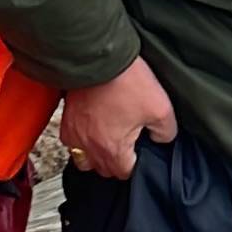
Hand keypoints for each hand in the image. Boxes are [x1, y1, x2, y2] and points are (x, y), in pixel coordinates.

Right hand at [61, 58, 175, 178]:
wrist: (98, 58)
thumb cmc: (126, 82)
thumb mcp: (161, 108)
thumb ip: (166, 132)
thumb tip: (160, 139)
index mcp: (112, 150)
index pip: (125, 173)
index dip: (137, 164)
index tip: (142, 150)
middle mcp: (89, 147)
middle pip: (104, 169)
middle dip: (117, 162)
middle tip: (129, 143)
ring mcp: (74, 134)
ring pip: (84, 160)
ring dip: (96, 156)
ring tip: (108, 140)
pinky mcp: (66, 119)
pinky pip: (72, 141)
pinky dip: (81, 140)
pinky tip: (93, 127)